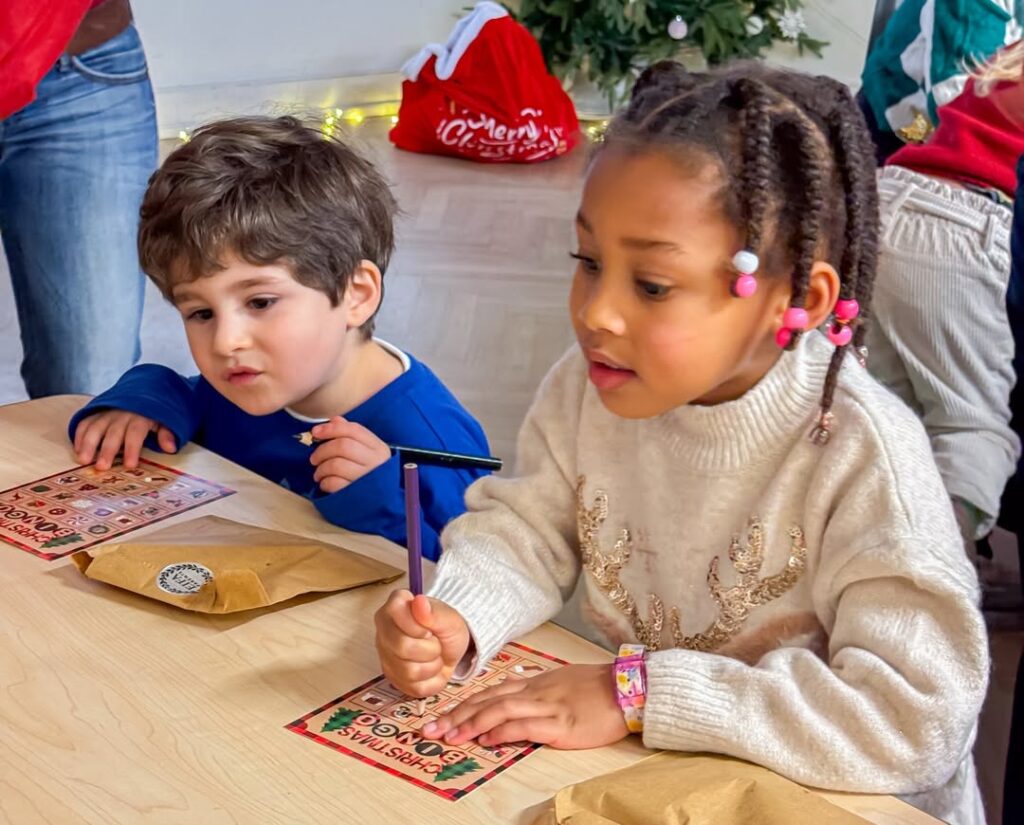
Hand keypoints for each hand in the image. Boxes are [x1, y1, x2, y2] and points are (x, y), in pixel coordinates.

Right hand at [73, 410, 176, 470]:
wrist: (139, 392)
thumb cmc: (151, 414)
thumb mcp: (164, 421)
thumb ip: (166, 434)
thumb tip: (171, 448)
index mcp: (140, 417)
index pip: (136, 433)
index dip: (132, 449)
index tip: (130, 465)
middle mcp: (121, 415)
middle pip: (113, 433)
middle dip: (107, 450)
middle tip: (101, 467)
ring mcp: (106, 414)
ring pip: (95, 427)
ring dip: (88, 444)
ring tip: (83, 460)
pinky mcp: (94, 414)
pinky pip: (85, 423)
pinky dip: (79, 435)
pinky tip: (78, 450)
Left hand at [310, 416, 391, 493]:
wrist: (385, 502)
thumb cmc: (372, 474)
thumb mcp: (368, 452)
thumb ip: (352, 435)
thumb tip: (334, 420)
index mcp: (378, 448)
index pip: (354, 430)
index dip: (331, 429)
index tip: (315, 432)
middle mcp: (376, 462)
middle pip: (343, 446)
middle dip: (322, 450)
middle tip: (314, 458)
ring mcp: (367, 479)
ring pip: (336, 464)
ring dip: (321, 468)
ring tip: (319, 473)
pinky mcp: (357, 495)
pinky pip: (334, 483)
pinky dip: (325, 482)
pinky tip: (325, 483)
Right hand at [374, 590, 470, 696]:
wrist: (451, 647)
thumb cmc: (446, 627)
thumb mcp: (449, 617)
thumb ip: (434, 611)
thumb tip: (419, 602)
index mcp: (393, 608)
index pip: (398, 618)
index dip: (421, 627)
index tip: (430, 628)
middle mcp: (383, 632)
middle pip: (402, 648)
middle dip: (430, 648)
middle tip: (436, 642)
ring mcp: (385, 657)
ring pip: (409, 671)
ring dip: (433, 665)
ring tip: (434, 655)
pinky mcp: (393, 679)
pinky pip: (413, 688)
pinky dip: (431, 680)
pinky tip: (431, 668)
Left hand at [421, 664, 628, 749]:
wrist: (629, 688)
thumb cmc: (598, 688)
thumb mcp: (563, 683)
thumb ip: (539, 692)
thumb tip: (517, 701)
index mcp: (535, 682)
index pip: (491, 690)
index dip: (463, 703)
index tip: (441, 715)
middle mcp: (535, 691)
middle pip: (487, 700)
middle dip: (456, 714)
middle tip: (430, 729)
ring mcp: (547, 706)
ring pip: (499, 710)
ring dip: (470, 723)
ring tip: (449, 736)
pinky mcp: (560, 724)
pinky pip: (524, 726)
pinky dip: (501, 732)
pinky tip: (485, 740)